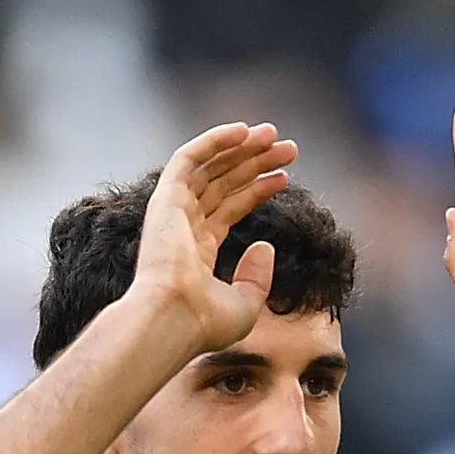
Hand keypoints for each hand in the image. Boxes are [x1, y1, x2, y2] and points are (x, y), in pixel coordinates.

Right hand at [126, 122, 299, 356]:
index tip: (284, 177)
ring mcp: (172, 212)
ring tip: (275, 135)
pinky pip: (189, 158)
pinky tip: (244, 130)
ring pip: (210, 167)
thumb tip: (266, 246)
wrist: (175, 319)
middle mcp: (182, 227)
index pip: (229, 208)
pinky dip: (214, 141)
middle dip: (255, 162)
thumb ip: (257, 277)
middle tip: (288, 148)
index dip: (257, 189)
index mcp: (196, 251)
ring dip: (241, 148)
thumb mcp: (245, 305)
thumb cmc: (205, 322)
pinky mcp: (165, 199)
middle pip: (223, 182)